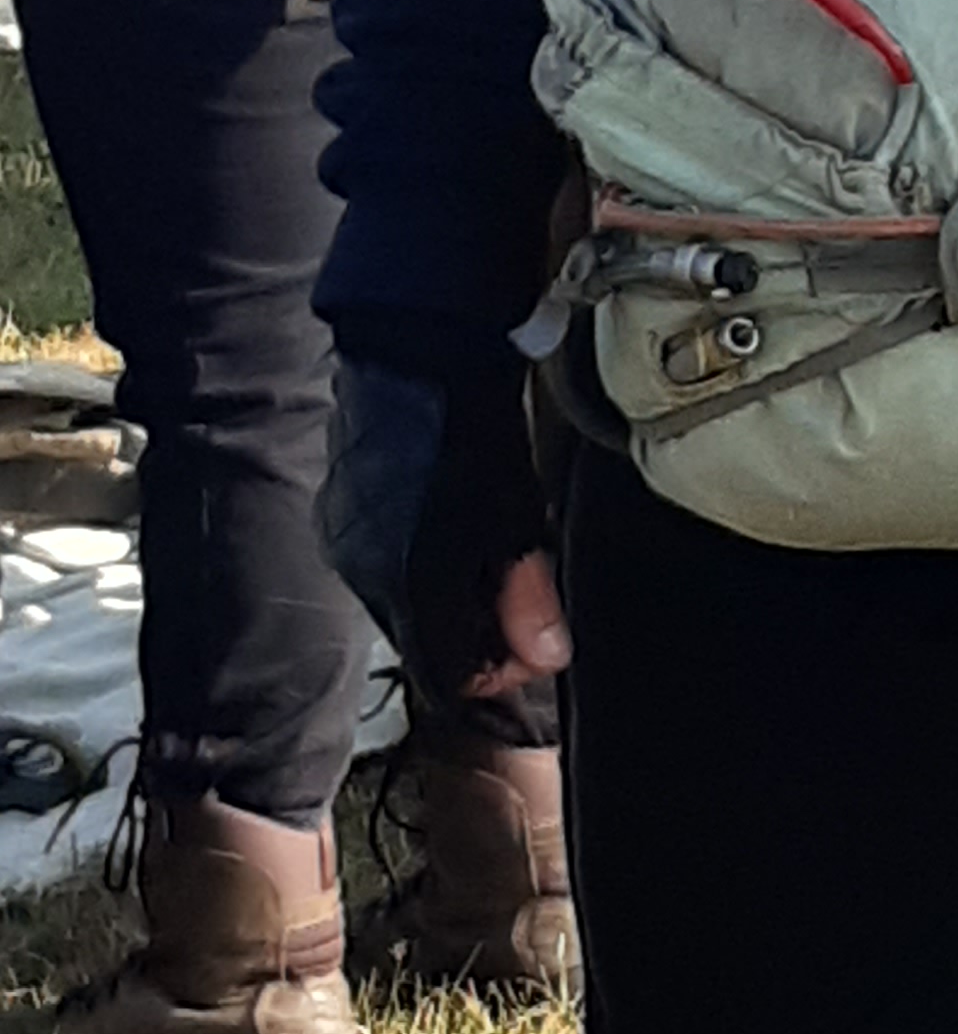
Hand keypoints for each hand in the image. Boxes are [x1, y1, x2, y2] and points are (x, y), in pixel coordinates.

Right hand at [321, 352, 564, 707]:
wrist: (418, 355)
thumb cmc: (474, 431)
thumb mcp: (519, 518)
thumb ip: (528, 597)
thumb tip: (545, 660)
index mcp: (411, 581)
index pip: (446, 676)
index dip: (493, 678)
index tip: (527, 650)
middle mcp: (364, 573)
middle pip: (425, 644)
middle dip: (474, 638)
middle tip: (519, 605)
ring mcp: (344, 544)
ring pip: (401, 609)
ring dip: (446, 604)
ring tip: (489, 561)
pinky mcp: (336, 517)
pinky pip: (378, 570)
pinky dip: (416, 572)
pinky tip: (450, 534)